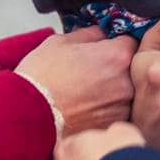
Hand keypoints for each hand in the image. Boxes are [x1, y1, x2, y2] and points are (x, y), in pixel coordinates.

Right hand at [16, 26, 136, 134]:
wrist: (28, 115)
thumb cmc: (42, 76)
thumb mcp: (61, 42)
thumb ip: (89, 34)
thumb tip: (102, 33)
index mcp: (117, 56)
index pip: (131, 42)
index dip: (116, 45)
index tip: (104, 50)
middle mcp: (127, 82)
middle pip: (130, 69)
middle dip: (116, 69)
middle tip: (93, 73)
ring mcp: (122, 107)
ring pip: (125, 93)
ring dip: (113, 91)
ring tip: (87, 94)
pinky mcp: (113, 126)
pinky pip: (116, 112)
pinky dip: (106, 110)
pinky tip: (86, 109)